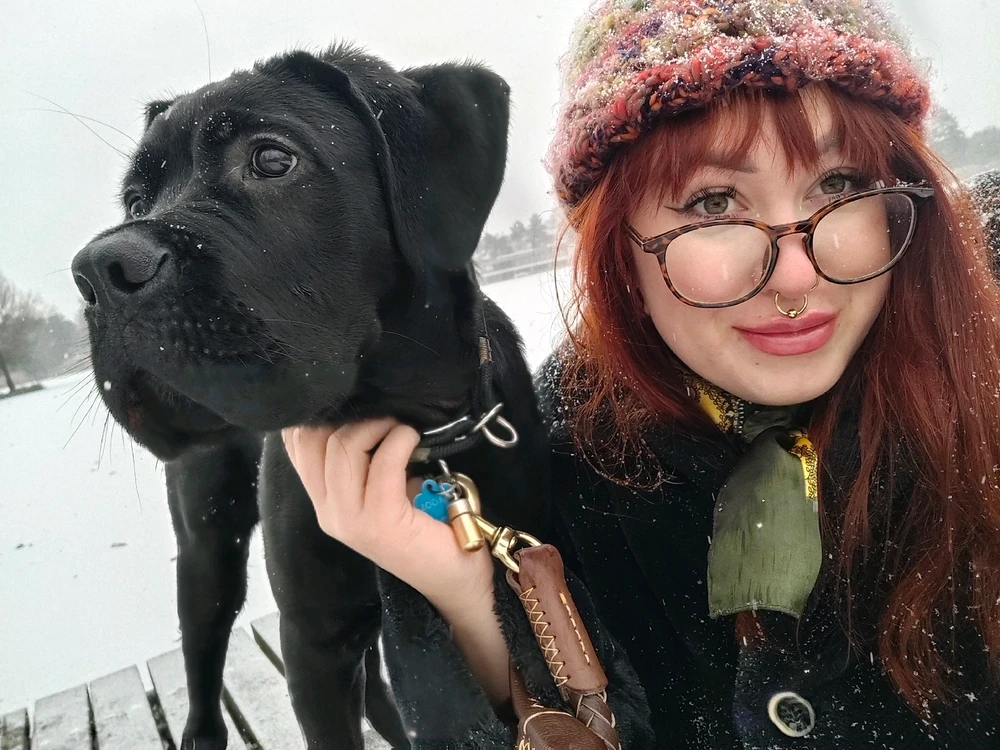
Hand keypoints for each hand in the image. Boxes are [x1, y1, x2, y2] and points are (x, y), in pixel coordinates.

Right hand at [282, 419, 494, 612]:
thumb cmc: (425, 523)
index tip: (352, 402)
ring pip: (342, 448)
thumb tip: (363, 408)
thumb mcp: (383, 486)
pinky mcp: (381, 520)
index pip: (296, 446)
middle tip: (386, 417)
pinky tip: (413, 439)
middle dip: (353, 417)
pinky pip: (383, 462)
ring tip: (400, 428)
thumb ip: (364, 459)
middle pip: (316, 441)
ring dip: (376, 425)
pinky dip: (399, 440)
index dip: (318, 414)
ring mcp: (351, 520)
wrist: (455, 575)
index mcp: (324, 503)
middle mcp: (328, 513)